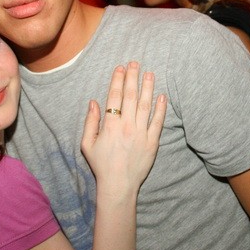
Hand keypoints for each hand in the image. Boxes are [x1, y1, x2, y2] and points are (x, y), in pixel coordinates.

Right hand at [80, 62, 166, 195]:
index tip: (120, 68)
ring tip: (150, 73)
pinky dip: (161, 108)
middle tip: (135, 63)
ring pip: (146, 105)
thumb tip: (93, 102)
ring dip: (148, 87)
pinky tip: (162, 96)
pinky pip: (158, 122)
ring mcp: (141, 134)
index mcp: (110, 126)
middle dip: (133, 77)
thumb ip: (90, 122)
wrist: (119, 185)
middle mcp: (126, 126)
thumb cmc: (101, 165)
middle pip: (131, 96)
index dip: (117, 80)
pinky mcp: (152, 142)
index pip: (115, 97)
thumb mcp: (87, 144)